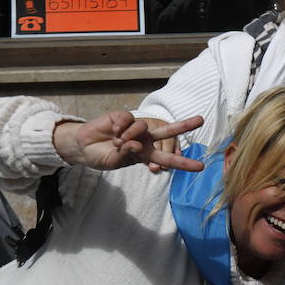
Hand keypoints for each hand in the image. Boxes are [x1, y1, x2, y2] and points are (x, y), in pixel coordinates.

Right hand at [52, 112, 205, 171]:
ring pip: (142, 126)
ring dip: (129, 135)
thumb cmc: (102, 156)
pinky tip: (113, 130)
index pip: (167, 159)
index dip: (183, 163)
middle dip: (184, 125)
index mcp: (146, 154)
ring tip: (116, 141)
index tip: (201, 167)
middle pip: (168, 132)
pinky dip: (120, 126)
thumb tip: (136, 143)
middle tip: (201, 119)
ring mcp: (135, 127)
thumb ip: (127, 154)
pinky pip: (128, 119)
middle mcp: (144, 139)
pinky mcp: (123, 117)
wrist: (83, 146)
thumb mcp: (115, 162)